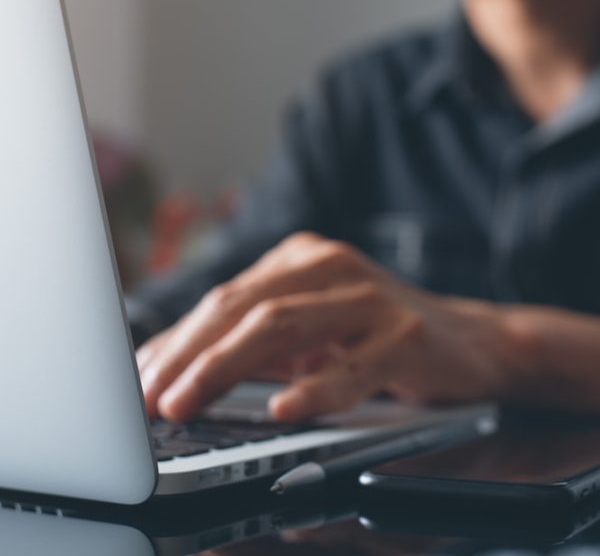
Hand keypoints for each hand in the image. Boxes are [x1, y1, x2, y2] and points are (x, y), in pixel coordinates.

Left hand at [138, 232, 521, 421]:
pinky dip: (316, 388)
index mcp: (301, 260)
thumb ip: (255, 343)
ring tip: (187, 404)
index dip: (177, 340)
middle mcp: (330, 267)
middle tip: (150, 397)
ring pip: (284, 326)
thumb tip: (181, 370)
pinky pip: (354, 365)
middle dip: (188, 354)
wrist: (470, 340)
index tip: (141, 380)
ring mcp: (370, 298)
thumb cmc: (378, 335)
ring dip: (226, 368)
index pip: (225, 298)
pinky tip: (285, 410)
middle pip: (244, 307)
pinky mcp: (407, 334)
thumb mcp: (311, 331)